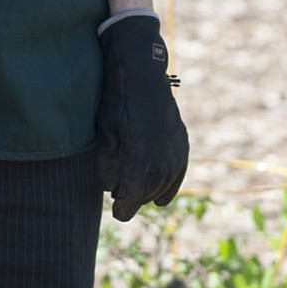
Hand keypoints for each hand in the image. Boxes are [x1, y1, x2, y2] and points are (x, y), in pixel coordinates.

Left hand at [95, 10, 188, 219]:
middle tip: (118, 198)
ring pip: (163, 185)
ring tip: (133, 192)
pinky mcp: (182, 143)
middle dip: (133, 198)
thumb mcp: (104, 132)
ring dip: (148, 192)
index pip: (133, 195)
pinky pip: (178, 174)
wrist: (143, 74)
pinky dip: (169, 187)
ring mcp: (175, 149)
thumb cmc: (116, 100)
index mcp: (140, 155)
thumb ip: (107, 164)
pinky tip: (160, 199)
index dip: (124, 209)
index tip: (117, 213)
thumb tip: (111, 189)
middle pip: (147, 193)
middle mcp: (162, 156)